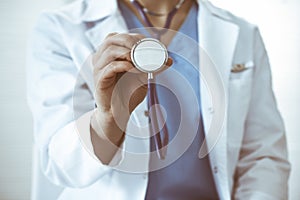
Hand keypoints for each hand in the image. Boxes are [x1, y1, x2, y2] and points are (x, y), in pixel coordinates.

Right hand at [90, 33, 171, 162]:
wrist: (119, 113)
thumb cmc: (128, 94)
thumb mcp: (143, 78)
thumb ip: (153, 68)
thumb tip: (169, 60)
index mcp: (111, 55)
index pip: (119, 37)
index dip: (135, 37)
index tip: (150, 43)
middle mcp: (102, 59)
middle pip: (111, 39)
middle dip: (129, 40)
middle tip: (143, 47)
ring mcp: (99, 69)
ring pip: (108, 50)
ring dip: (126, 51)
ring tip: (138, 58)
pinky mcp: (100, 80)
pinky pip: (109, 67)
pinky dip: (123, 65)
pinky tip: (133, 69)